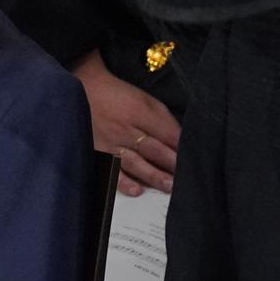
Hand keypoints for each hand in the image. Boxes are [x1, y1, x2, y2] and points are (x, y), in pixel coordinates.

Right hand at [72, 51, 179, 194]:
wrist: (82, 90)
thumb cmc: (118, 95)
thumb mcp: (144, 99)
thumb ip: (162, 118)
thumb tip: (179, 140)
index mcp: (140, 112)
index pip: (167, 134)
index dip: (182, 149)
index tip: (197, 162)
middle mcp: (125, 128)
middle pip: (154, 150)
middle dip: (172, 165)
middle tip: (188, 180)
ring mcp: (110, 142)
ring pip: (135, 162)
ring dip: (153, 175)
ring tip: (169, 187)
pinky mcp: (96, 151)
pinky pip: (111, 169)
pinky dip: (123, 181)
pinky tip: (136, 190)